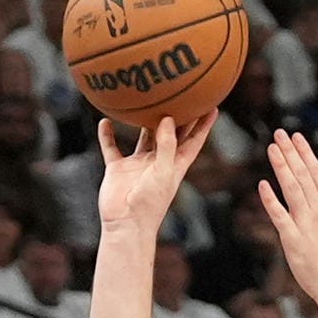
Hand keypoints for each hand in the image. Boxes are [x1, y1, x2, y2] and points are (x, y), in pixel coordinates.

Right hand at [94, 111, 205, 234]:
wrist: (125, 225)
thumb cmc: (150, 203)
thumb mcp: (163, 171)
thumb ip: (166, 144)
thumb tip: (167, 118)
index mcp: (175, 164)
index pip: (194, 140)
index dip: (204, 124)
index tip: (212, 104)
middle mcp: (158, 161)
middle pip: (170, 133)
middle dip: (177, 115)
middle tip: (181, 93)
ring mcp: (138, 165)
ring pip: (142, 137)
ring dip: (143, 121)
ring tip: (145, 99)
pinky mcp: (118, 169)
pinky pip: (112, 148)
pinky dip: (108, 136)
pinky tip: (105, 121)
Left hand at [255, 127, 317, 312]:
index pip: (316, 172)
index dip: (305, 153)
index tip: (296, 136)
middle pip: (303, 175)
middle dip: (291, 153)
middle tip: (279, 133)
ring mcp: (306, 222)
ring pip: (292, 189)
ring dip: (282, 167)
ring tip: (272, 149)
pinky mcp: (293, 238)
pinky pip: (280, 216)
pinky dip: (271, 200)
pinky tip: (262, 185)